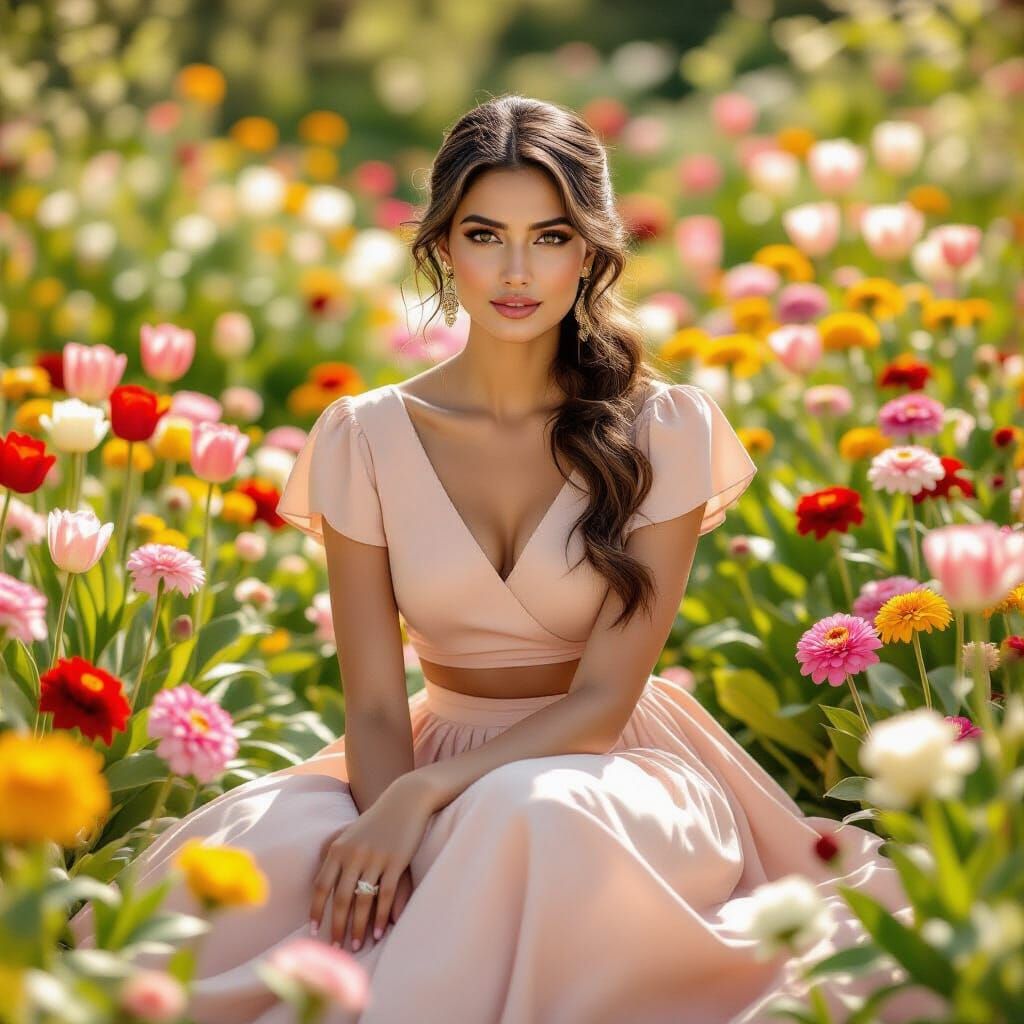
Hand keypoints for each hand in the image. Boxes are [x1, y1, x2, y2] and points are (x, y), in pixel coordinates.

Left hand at [309, 776, 434, 950]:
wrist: (406, 800)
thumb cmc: (378, 820)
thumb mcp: (351, 834)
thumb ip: (337, 856)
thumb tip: (323, 884)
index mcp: (338, 849)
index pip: (321, 886)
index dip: (316, 910)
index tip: (314, 931)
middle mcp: (353, 854)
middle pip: (340, 899)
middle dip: (336, 927)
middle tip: (335, 949)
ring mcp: (375, 858)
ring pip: (362, 901)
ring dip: (358, 927)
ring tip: (356, 946)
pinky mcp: (396, 862)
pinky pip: (386, 895)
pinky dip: (381, 917)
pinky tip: (380, 932)